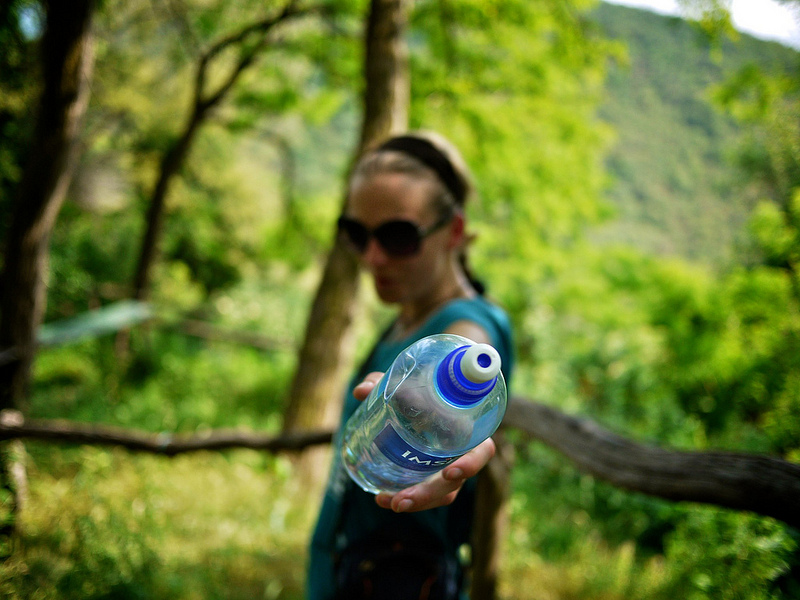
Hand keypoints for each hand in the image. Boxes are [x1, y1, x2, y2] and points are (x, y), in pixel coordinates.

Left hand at [351, 372, 496, 512]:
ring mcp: (448, 466)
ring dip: (418, 502)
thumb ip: (384, 383)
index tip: (449, 473)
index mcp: (468, 429)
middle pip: (455, 482)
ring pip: (442, 494)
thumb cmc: (422, 387)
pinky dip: (406, 498)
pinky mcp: (433, 474)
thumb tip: (361, 391)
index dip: (471, 464)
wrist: (418, 396)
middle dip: (429, 495)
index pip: (482, 450)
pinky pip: (426, 494)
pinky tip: (381, 498)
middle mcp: (463, 452)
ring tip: (390, 503)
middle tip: (401, 501)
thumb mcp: (402, 382)